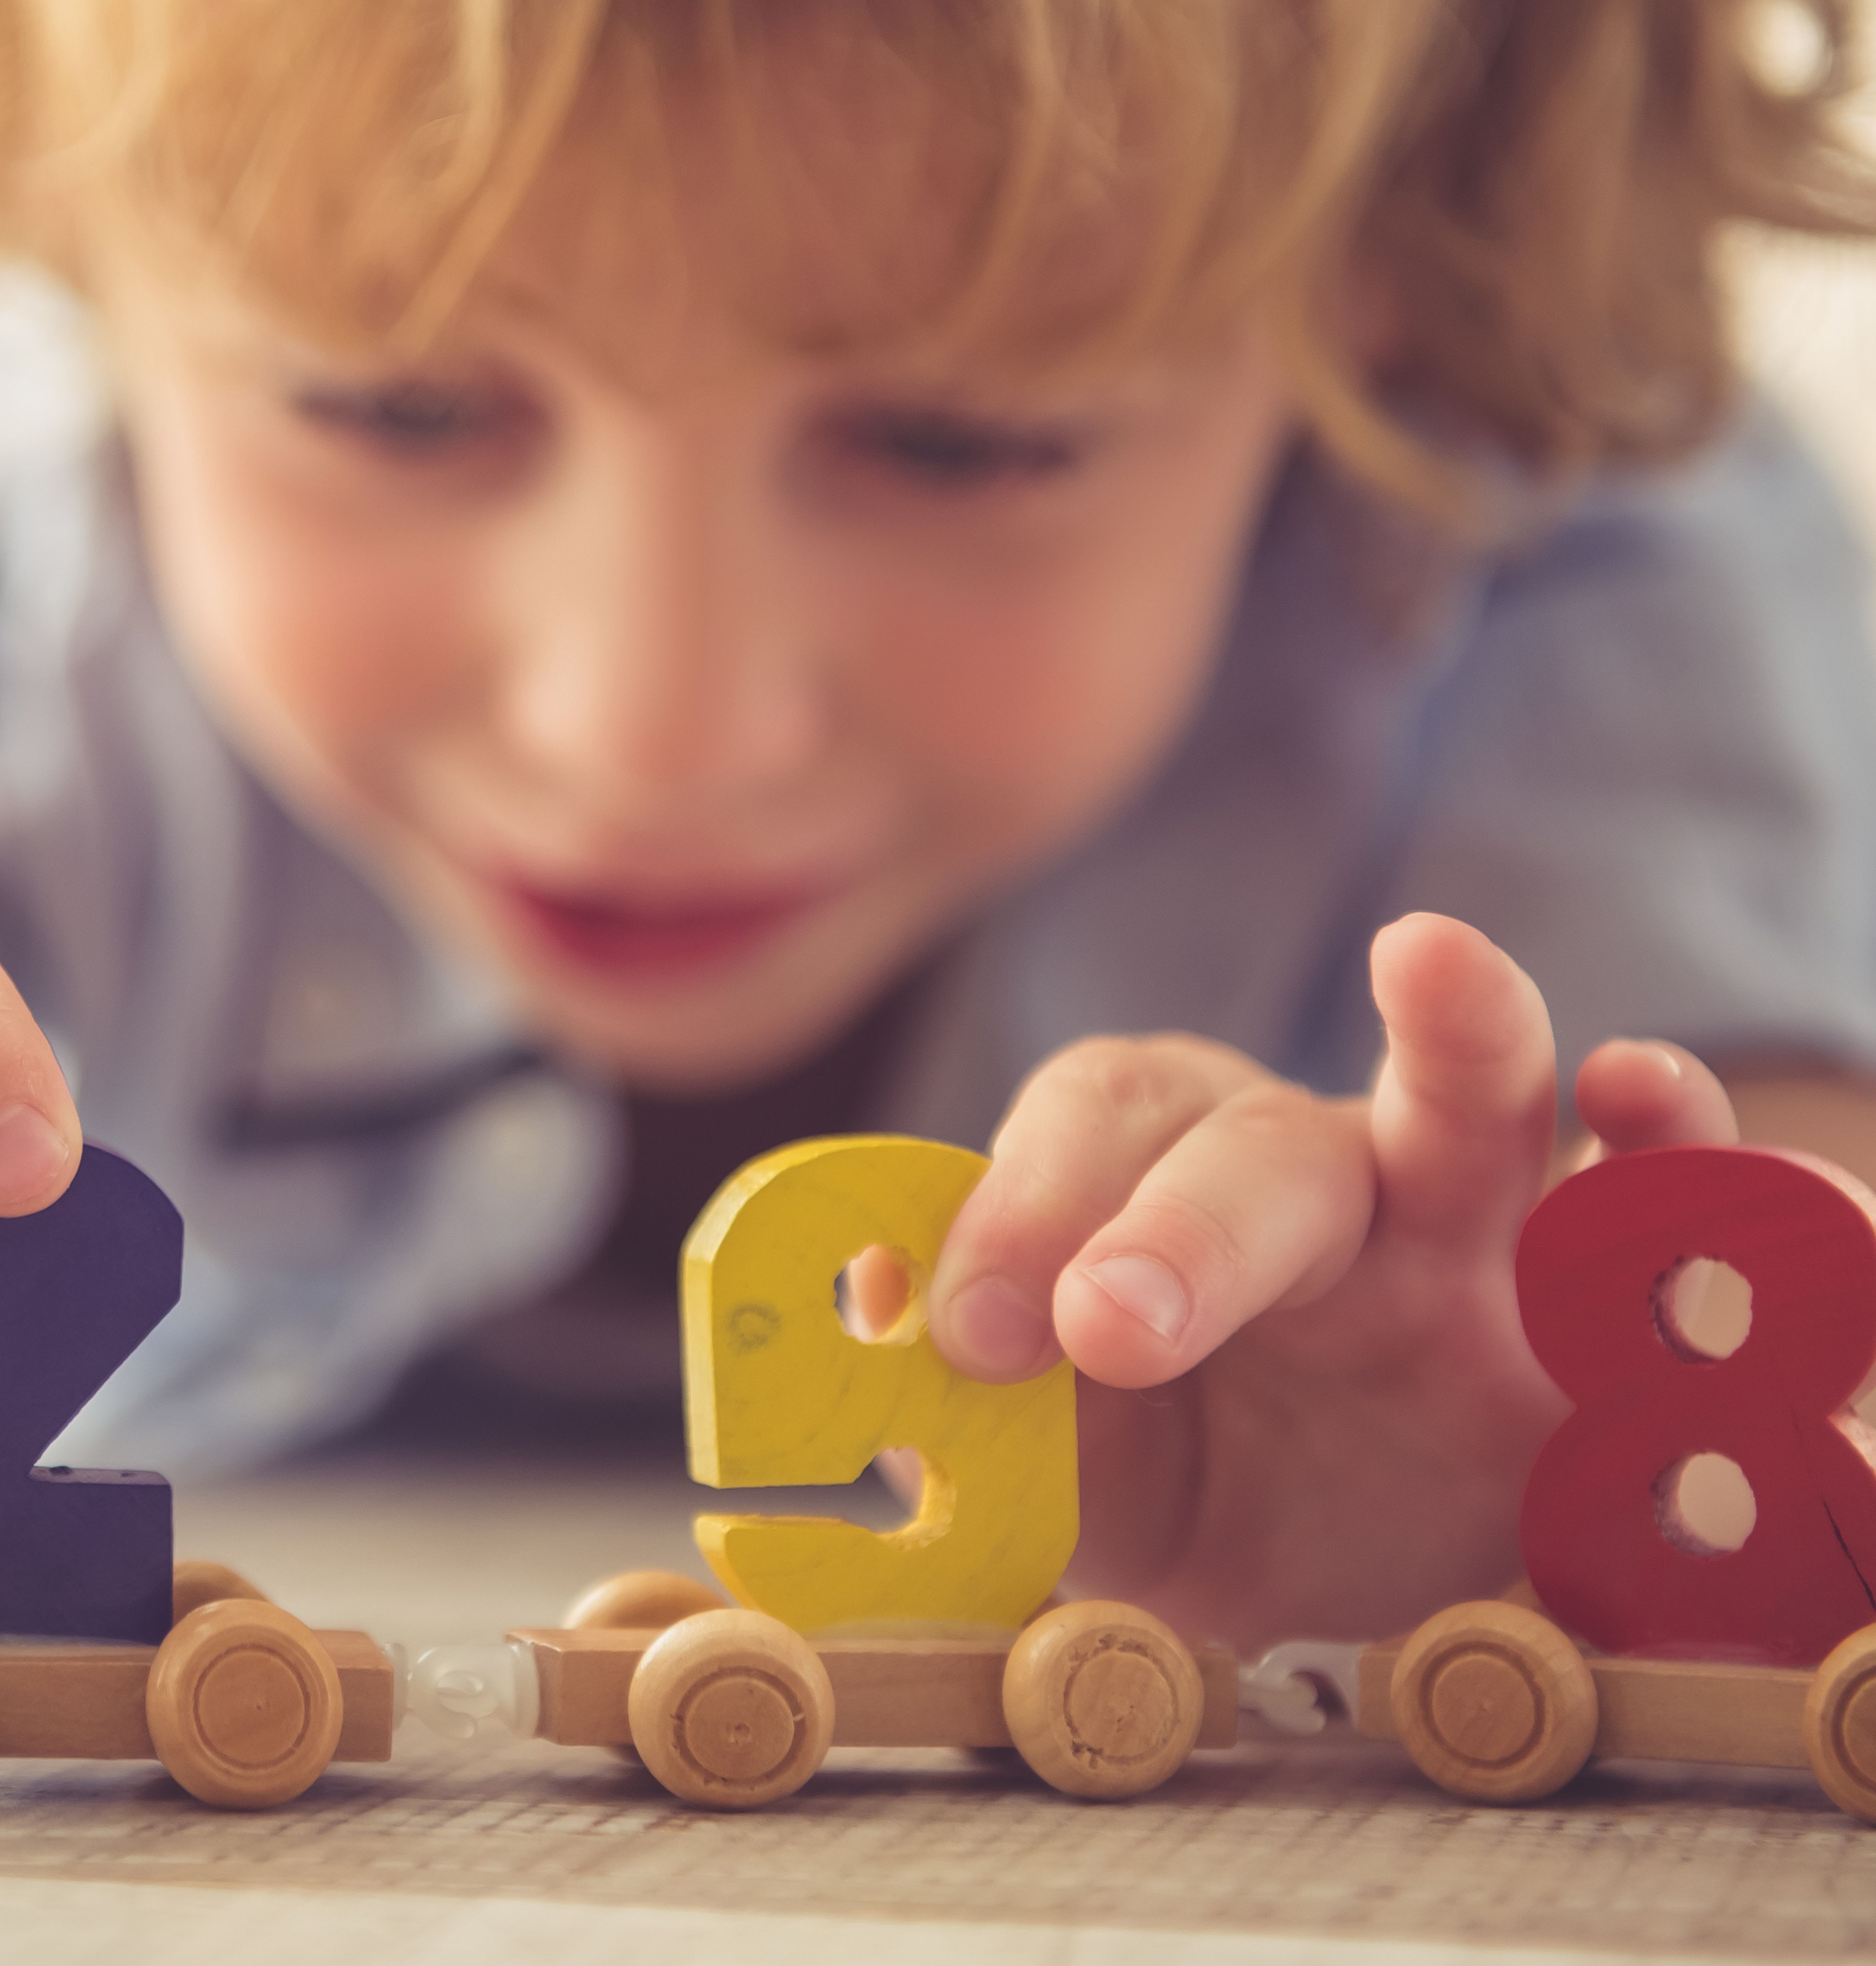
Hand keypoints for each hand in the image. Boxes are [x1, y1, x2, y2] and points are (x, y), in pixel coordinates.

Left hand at [901, 912, 1734, 1646]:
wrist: (1343, 1575)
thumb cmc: (1185, 1475)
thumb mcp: (1068, 1469)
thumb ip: (975, 1411)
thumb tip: (860, 1323)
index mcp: (1155, 1187)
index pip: (1083, 1141)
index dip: (1018, 1215)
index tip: (973, 1328)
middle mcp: (1311, 1177)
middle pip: (1255, 1142)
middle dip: (1185, 1224)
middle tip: (1111, 1325)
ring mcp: (1471, 1234)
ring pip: (1470, 1105)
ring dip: (1460, 1034)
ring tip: (1435, 965)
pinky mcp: (1602, 1326)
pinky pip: (1661, 1221)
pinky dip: (1680, 1161)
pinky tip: (1654, 1108)